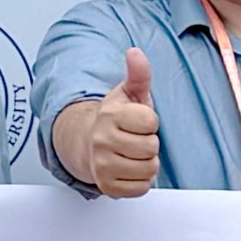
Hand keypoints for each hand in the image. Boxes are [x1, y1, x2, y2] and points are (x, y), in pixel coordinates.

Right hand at [59, 52, 160, 195]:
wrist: (89, 144)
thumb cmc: (117, 118)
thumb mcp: (130, 93)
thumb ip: (138, 74)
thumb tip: (135, 52)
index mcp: (110, 115)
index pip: (150, 121)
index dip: (150, 121)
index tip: (138, 121)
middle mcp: (101, 140)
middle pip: (151, 147)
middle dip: (149, 143)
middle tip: (136, 139)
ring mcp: (102, 165)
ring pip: (148, 169)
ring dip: (147, 163)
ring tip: (134, 154)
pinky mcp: (106, 186)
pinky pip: (141, 188)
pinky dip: (141, 181)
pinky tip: (130, 169)